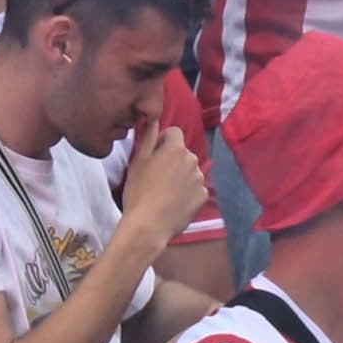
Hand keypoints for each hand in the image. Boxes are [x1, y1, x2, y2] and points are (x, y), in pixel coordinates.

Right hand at [101, 120, 205, 257]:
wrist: (149, 224)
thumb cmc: (138, 190)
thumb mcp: (137, 160)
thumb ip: (148, 137)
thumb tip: (153, 118)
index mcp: (176, 149)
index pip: (174, 133)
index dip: (163, 141)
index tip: (153, 154)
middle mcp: (193, 160)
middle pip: (182, 153)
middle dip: (171, 159)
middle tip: (155, 176)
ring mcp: (201, 179)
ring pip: (189, 170)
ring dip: (179, 176)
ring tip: (163, 191)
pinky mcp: (204, 195)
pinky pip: (195, 188)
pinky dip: (186, 192)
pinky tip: (173, 202)